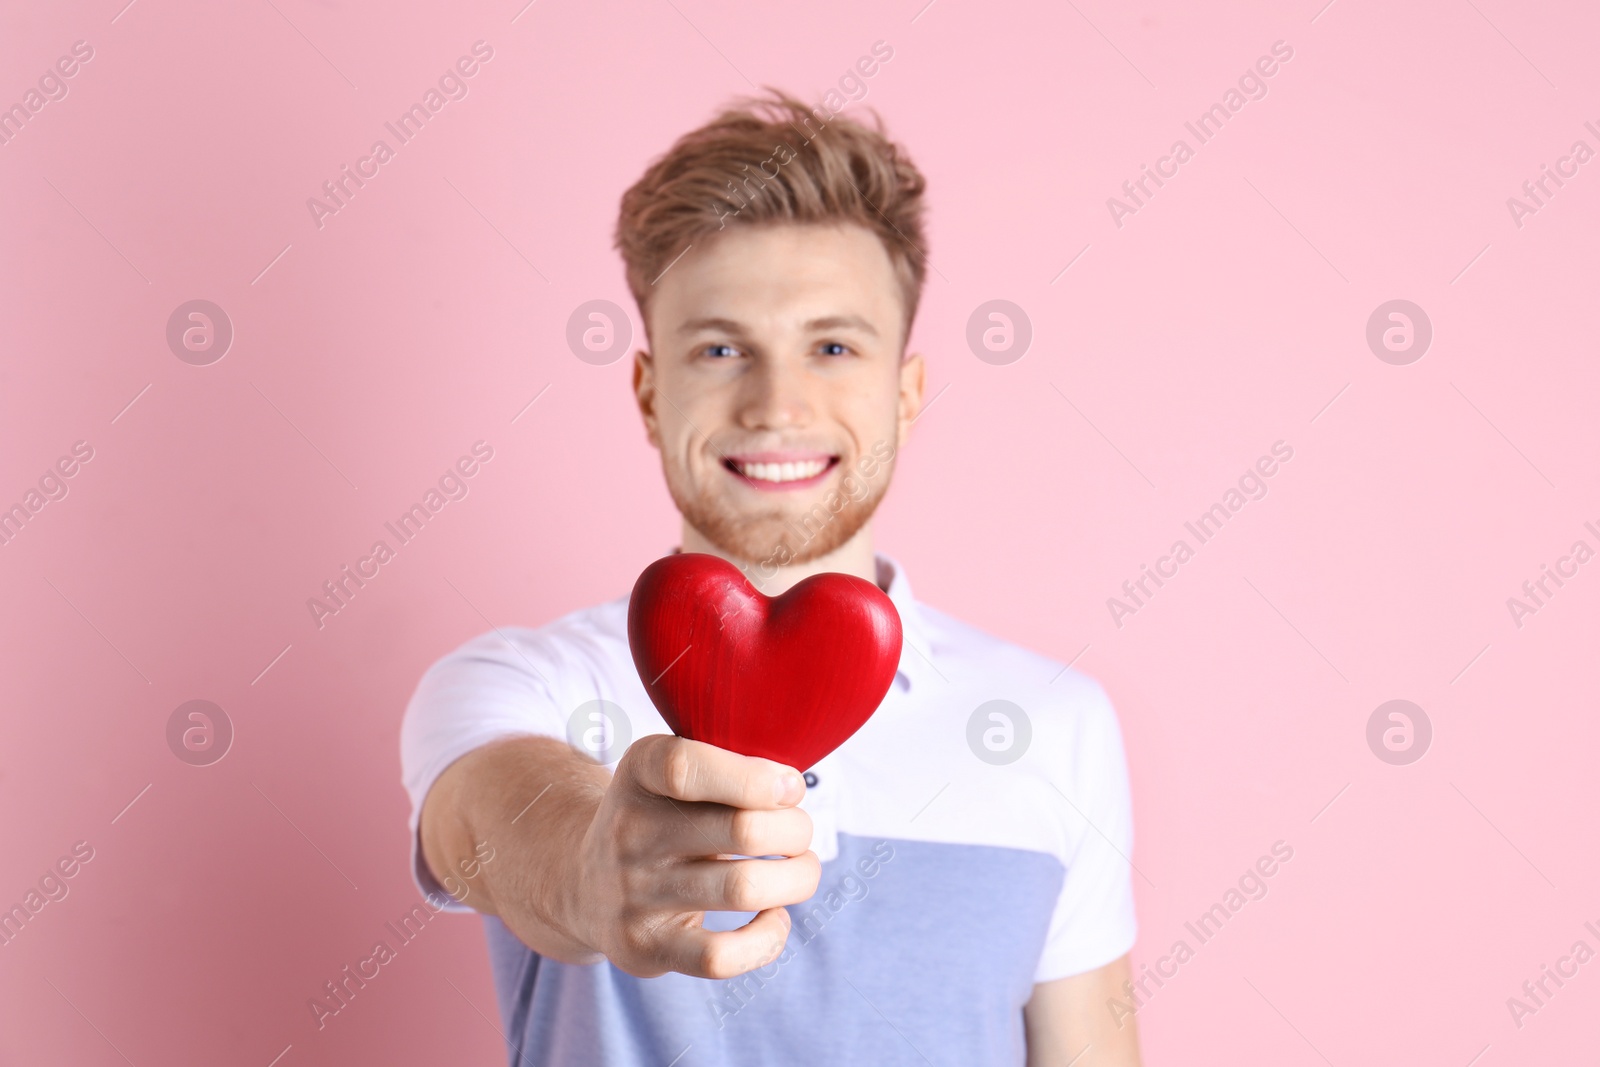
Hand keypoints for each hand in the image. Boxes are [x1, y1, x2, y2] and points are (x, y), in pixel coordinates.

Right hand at [562, 734, 819, 978]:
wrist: (585, 882)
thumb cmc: (661, 816)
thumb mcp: (673, 770)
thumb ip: (729, 764)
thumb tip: (790, 788)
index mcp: (639, 772)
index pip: (684, 767)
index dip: (753, 778)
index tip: (789, 787)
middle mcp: (630, 831)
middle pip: (742, 830)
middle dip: (796, 830)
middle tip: (799, 831)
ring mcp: (634, 894)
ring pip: (743, 888)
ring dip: (798, 878)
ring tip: (802, 870)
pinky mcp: (645, 948)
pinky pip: (719, 956)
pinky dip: (767, 939)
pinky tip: (774, 917)